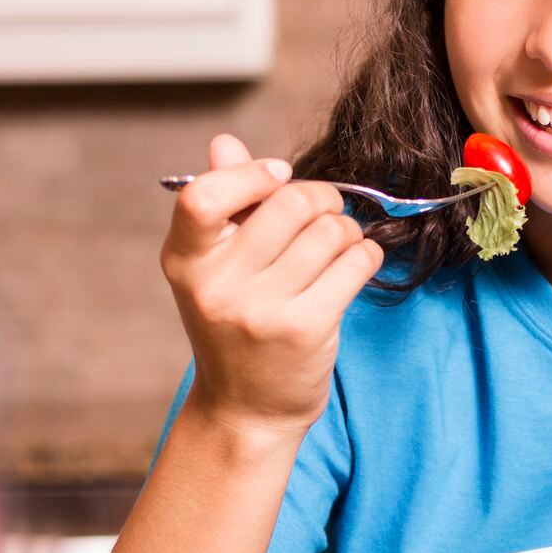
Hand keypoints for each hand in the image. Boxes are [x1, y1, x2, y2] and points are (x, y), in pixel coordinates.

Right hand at [161, 133, 383, 436]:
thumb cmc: (235, 327)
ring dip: (347, 231)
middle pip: (289, 203)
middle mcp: (217, 285)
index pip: (204, 195)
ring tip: (338, 248)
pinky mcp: (305, 329)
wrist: (245, 410)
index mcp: (186, 260)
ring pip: (330, 231)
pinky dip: (365, 256)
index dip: (252, 174)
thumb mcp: (214, 268)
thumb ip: (224, 204)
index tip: (279, 175)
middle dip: (321, 199)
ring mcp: (261, 310)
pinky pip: (355, 263)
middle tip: (325, 214)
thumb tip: (225, 142)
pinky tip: (354, 267)